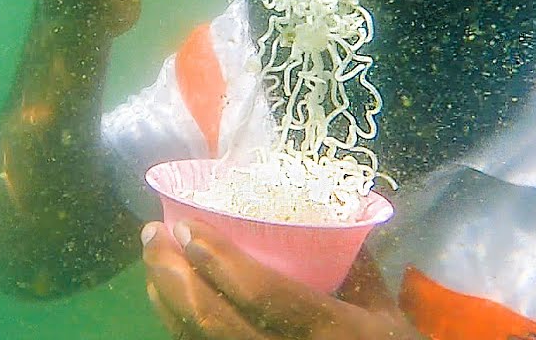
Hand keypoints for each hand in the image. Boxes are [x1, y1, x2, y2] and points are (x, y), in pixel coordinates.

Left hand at [142, 220, 424, 339]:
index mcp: (332, 330)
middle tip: (153, 235)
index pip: (264, 295)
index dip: (220, 260)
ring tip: (154, 260)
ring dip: (166, 300)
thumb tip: (322, 207)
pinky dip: (176, 325)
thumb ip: (354, 262)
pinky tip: (167, 298)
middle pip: (214, 321)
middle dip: (174, 275)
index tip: (187, 226)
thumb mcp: (383, 309)